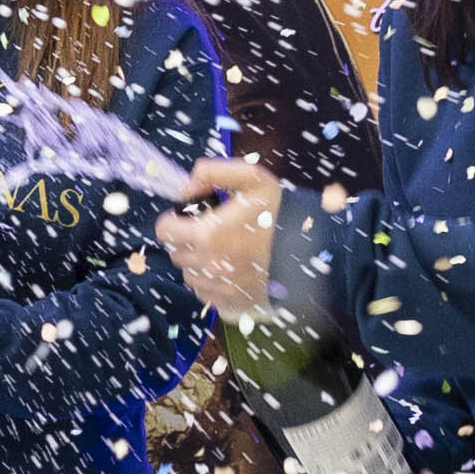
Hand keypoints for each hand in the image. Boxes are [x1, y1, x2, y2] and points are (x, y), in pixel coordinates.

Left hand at [155, 156, 292, 319]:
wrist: (310, 250)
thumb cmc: (280, 214)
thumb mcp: (253, 179)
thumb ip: (215, 171)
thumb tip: (187, 184)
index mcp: (207, 234)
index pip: (164, 232)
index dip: (170, 221)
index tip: (182, 217)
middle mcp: (207, 265)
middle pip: (175, 253)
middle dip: (184, 239)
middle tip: (205, 230)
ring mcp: (218, 287)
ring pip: (189, 273)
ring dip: (196, 260)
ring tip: (219, 248)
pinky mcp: (229, 302)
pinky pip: (204, 292)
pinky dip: (209, 280)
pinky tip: (228, 267)